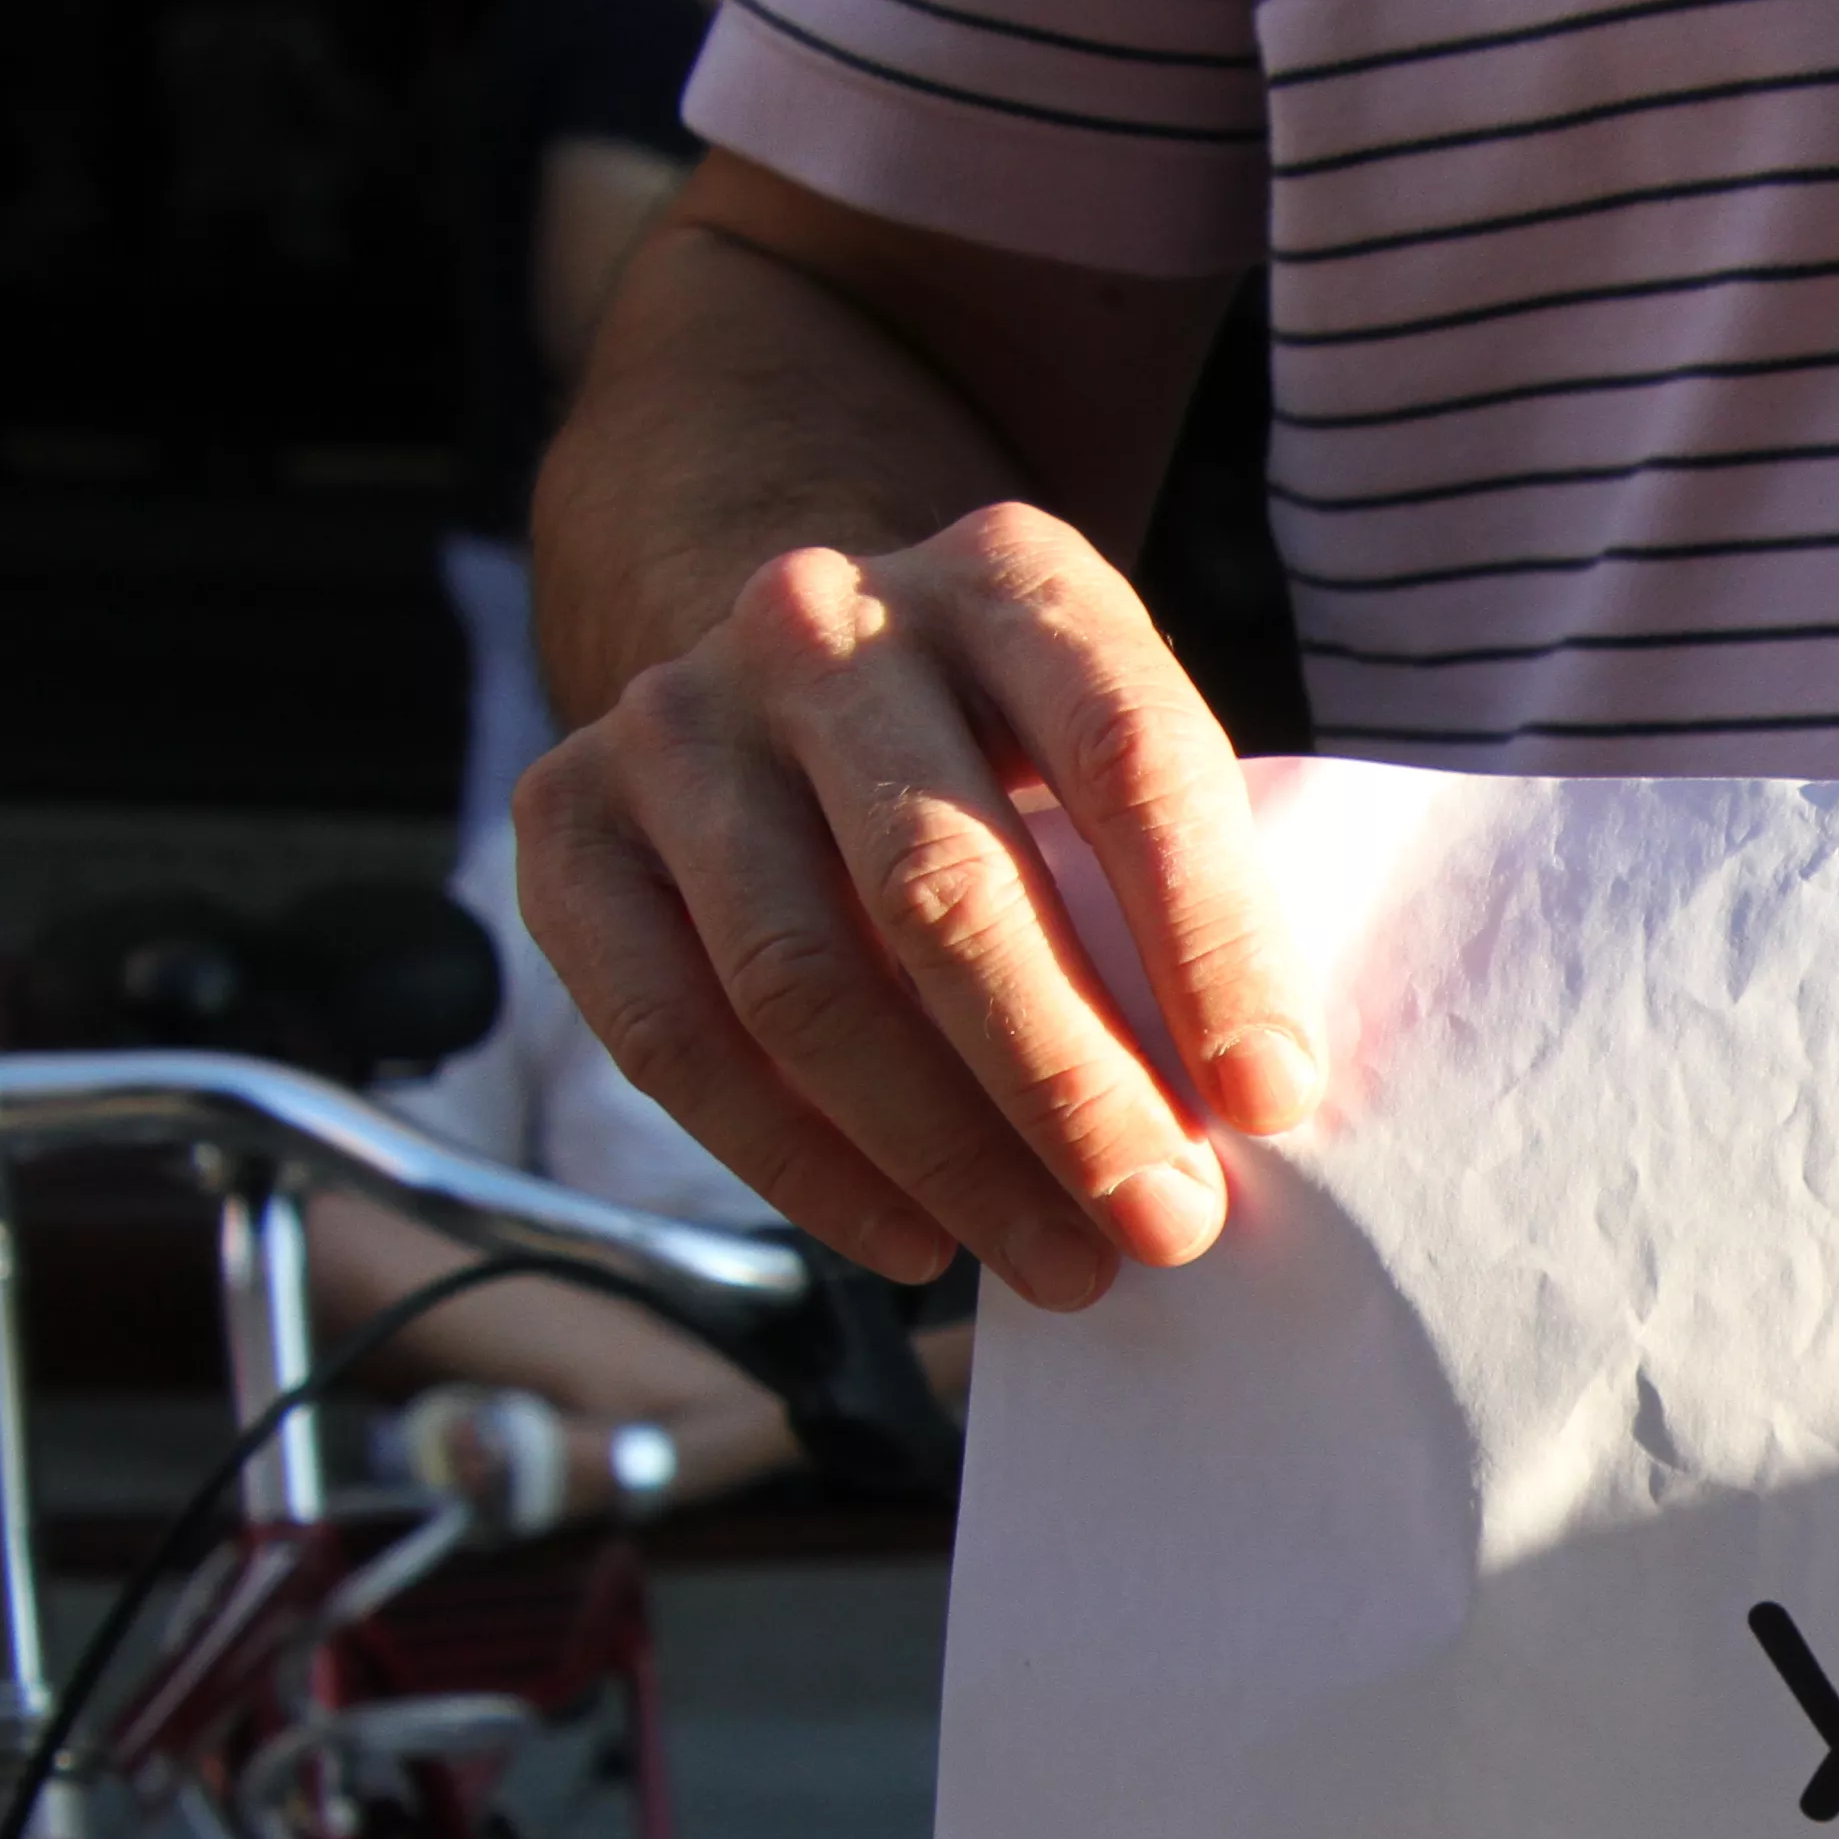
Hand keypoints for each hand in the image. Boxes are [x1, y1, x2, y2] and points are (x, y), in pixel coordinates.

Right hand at [514, 502, 1313, 1307]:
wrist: (803, 659)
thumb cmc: (1022, 747)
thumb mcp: (1122, 738)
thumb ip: (1195, 868)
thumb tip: (1251, 1106)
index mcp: (1008, 577)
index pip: (1129, 760)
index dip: (1211, 945)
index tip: (1272, 1100)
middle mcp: (824, 623)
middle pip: (945, 889)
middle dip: (1069, 1088)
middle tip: (1167, 1223)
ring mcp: (677, 715)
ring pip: (804, 981)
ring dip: (945, 1156)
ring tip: (1061, 1262)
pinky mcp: (566, 817)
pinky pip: (672, 1036)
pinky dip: (798, 1165)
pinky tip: (911, 1240)